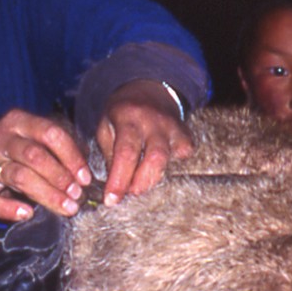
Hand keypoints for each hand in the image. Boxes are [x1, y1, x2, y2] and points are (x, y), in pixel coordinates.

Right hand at [0, 110, 91, 220]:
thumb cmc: (16, 149)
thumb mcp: (34, 138)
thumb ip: (58, 149)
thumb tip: (87, 174)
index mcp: (19, 122)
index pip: (50, 133)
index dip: (71, 156)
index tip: (85, 178)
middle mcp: (1, 138)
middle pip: (34, 155)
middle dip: (60, 177)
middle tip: (78, 196)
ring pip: (18, 176)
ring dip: (47, 194)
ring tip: (67, 207)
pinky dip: (7, 209)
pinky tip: (27, 214)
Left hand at [95, 82, 193, 205]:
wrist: (147, 90)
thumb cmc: (122, 114)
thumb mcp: (107, 129)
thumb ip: (110, 157)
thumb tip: (115, 188)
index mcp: (127, 117)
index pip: (125, 153)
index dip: (119, 180)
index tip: (111, 200)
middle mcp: (153, 121)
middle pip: (154, 157)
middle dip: (141, 183)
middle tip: (129, 194)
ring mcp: (172, 126)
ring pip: (169, 159)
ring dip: (153, 178)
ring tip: (140, 185)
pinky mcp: (185, 133)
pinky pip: (183, 156)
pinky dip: (172, 167)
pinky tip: (158, 168)